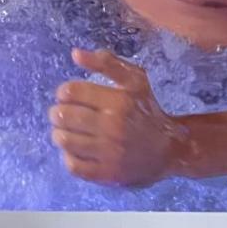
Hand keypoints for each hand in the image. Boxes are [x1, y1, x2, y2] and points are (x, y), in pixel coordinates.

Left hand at [47, 48, 184, 185]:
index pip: (71, 92)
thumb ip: (106, 63)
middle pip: (63, 116)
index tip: (67, 97)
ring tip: (66, 132)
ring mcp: (110, 152)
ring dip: (59, 134)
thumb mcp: (135, 80)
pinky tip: (75, 150)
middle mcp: (114, 126)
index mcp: (119, 101)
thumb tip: (75, 53)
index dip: (63, 92)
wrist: (170, 150)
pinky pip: (73, 166)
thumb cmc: (147, 111)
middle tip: (62, 115)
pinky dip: (68, 157)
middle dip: (57, 113)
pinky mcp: (108, 173)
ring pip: (64, 140)